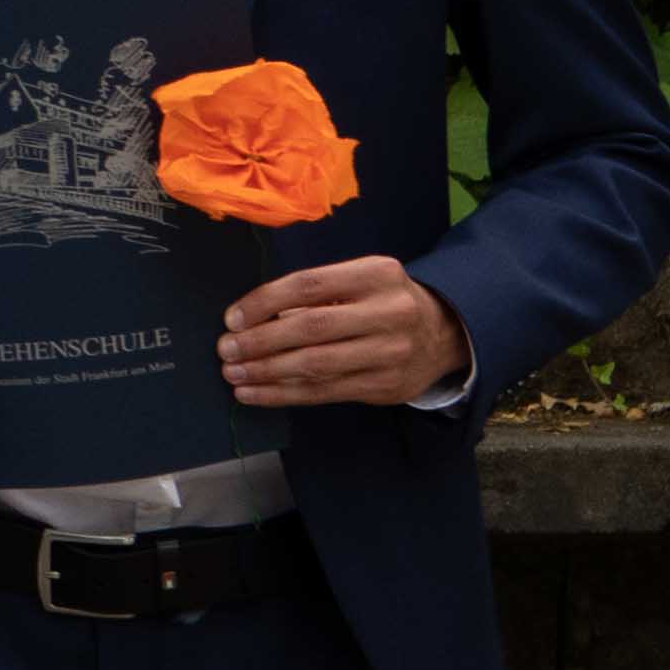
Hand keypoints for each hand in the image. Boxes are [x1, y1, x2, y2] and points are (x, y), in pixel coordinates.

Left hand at [220, 256, 473, 412]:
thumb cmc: (381, 302)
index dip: (264, 302)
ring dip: (265, 372)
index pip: (309, 285)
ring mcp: (391, 352)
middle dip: (260, 342)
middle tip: (226, 349)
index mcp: (377, 274)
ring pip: (315, 365)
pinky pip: (324, 392)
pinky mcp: (385, 386)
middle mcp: (389, 312)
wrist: (443, 333)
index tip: (232, 318)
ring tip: (233, 374)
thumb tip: (248, 319)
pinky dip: (282, 394)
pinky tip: (253, 393)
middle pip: (311, 328)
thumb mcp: (358, 281)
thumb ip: (313, 294)